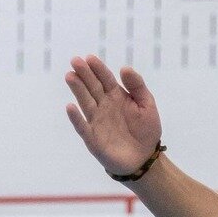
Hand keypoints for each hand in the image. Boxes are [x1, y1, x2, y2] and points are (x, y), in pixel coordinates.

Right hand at [65, 56, 163, 178]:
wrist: (145, 159)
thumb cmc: (146, 131)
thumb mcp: (147, 105)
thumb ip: (137, 86)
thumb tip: (124, 68)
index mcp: (116, 96)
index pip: (105, 78)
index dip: (97, 68)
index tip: (89, 58)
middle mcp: (104, 105)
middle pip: (92, 87)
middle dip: (84, 74)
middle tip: (75, 61)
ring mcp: (97, 121)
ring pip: (85, 102)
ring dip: (77, 90)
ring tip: (70, 77)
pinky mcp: (93, 138)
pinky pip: (82, 127)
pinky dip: (76, 118)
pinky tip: (70, 107)